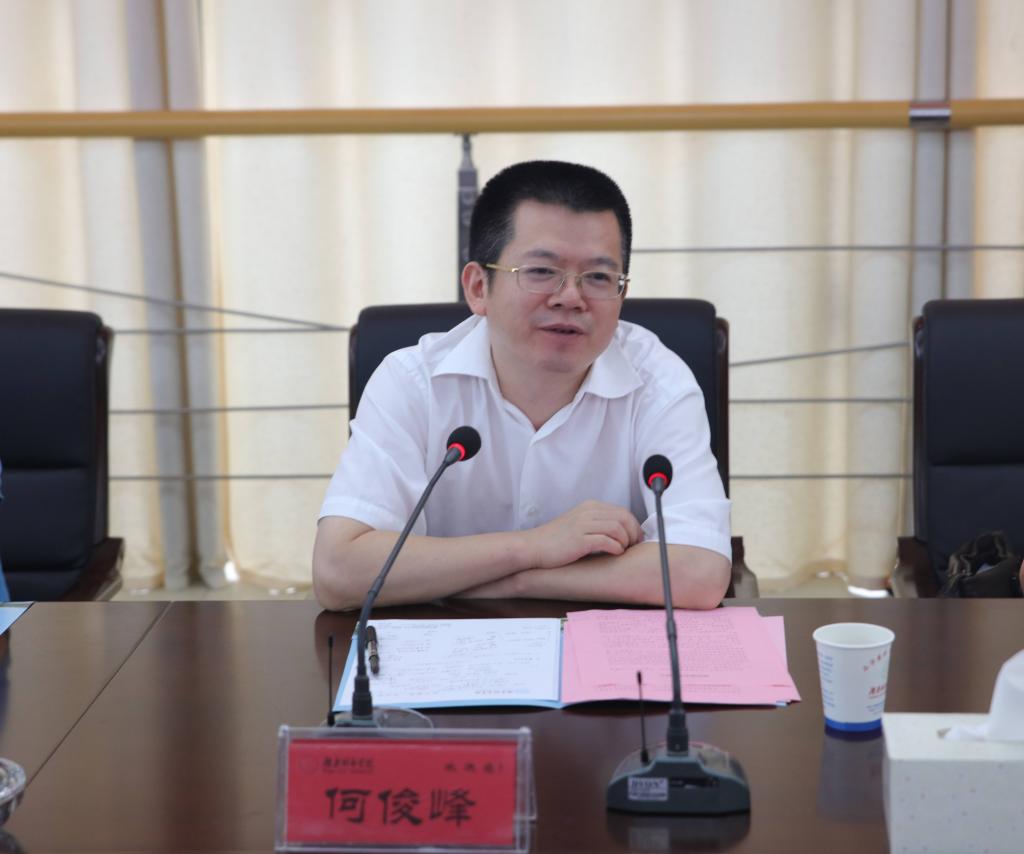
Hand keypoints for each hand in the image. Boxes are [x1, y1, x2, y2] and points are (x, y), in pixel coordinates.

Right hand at [524, 500, 641, 568]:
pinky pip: (607, 541)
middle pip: (624, 518)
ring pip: (618, 528)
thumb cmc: (555, 541)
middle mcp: (588, 512)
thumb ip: (597, 524)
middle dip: (634, 533)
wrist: (532, 547)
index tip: (636, 539)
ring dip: (626, 541)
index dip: (634, 526)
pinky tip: (615, 554)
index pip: (622, 511)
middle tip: (634, 546)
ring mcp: (583, 525)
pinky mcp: (580, 540)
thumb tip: (621, 533)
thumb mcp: (578, 524)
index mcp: (590, 507)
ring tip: (624, 550)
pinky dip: (616, 548)